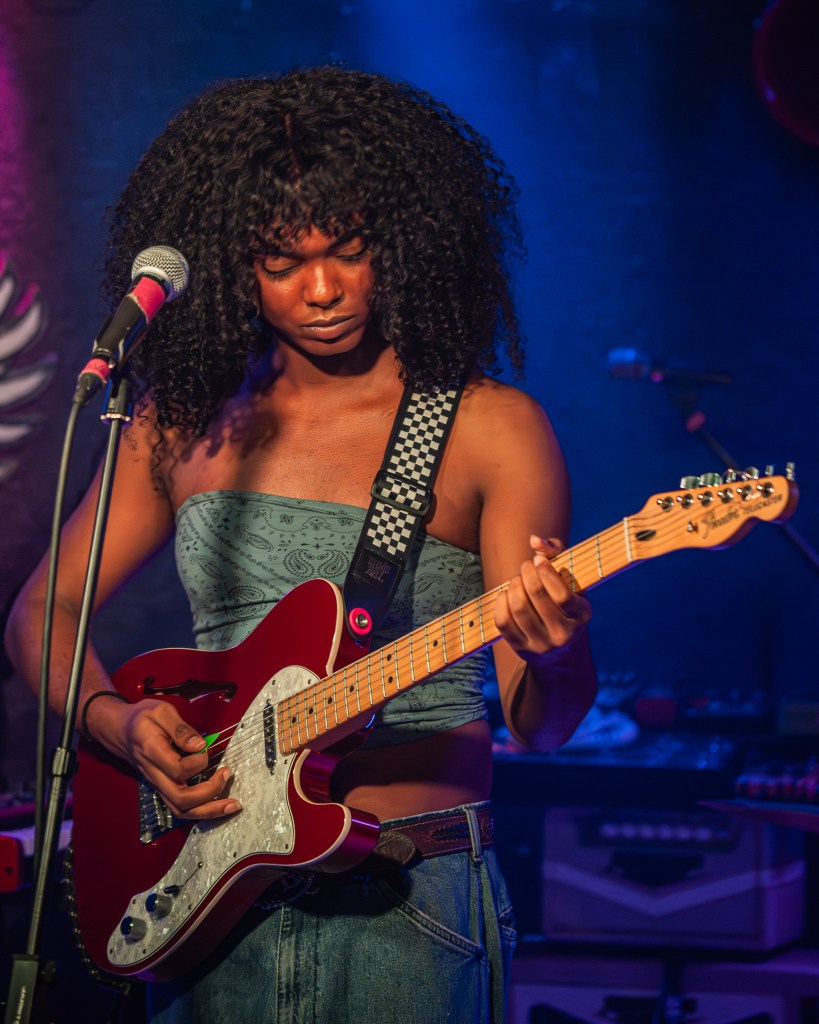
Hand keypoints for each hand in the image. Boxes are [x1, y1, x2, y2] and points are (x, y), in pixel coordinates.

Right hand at [84, 694, 240, 819]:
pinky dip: (201, 810)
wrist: (120, 730)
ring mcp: (158, 784)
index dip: (198, 761)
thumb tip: (199, 746)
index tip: (206, 746)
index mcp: (153, 752)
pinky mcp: (163, 788)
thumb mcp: (160, 711)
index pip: (178, 769)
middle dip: (210, 793)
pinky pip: (180, 807)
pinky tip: (218, 804)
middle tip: (226, 774)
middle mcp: (155, 774)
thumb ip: (180, 728)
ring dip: (208, 810)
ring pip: (181, 810)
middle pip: (181, 799)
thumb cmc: (141, 718)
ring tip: (232, 804)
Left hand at [493, 535, 590, 662]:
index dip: (546, 572)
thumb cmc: (565, 605)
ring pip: (518, 607)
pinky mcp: (521, 649)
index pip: (561, 595)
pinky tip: (507, 594)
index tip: (538, 560)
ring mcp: (541, 644)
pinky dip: (501, 602)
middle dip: (526, 573)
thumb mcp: (571, 582)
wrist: (561, 653)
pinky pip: (503, 622)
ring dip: (513, 585)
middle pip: (536, 596)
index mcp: (581, 616)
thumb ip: (557, 553)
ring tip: (517, 579)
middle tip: (526, 566)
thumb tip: (534, 540)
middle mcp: (563, 634)